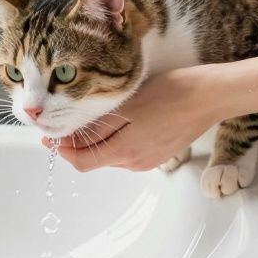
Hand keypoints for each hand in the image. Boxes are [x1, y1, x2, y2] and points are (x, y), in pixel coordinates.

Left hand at [44, 67, 219, 171]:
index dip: (62, 150)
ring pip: (113, 154)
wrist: (208, 96)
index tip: (49, 136)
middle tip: (65, 124)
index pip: (82, 161)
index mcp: (124, 152)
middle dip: (78, 145)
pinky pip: (130, 150)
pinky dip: (117, 140)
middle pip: (96, 159)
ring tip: (92, 119)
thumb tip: (70, 140)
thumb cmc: (169, 94)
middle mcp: (136, 162)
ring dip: (98, 142)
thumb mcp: (126, 108)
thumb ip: (97, 128)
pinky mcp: (161, 153)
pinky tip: (122, 122)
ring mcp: (151, 159)